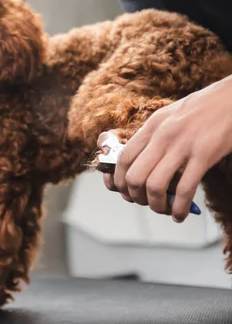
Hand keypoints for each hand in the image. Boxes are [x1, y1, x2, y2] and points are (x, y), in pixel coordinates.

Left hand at [99, 75, 231, 222]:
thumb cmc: (203, 109)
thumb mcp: (170, 116)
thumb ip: (154, 138)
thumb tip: (142, 166)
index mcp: (152, 125)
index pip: (123, 158)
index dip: (119, 181)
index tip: (125, 192)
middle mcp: (163, 135)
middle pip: (135, 176)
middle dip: (136, 197)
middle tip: (146, 202)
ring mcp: (183, 145)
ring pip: (155, 186)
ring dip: (156, 205)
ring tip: (164, 210)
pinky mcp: (204, 155)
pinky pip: (184, 189)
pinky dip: (179, 208)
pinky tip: (180, 214)